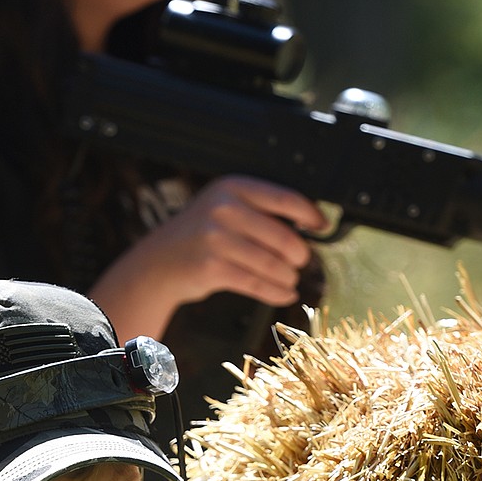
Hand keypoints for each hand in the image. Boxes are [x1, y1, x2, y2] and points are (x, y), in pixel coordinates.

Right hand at [91, 177, 325, 340]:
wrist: (159, 262)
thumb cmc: (201, 236)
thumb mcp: (225, 207)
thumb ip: (260, 209)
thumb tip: (310, 223)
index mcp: (233, 186)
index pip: (285, 198)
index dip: (310, 215)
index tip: (322, 226)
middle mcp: (224, 208)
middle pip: (283, 236)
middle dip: (299, 254)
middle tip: (301, 261)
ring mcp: (215, 238)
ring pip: (272, 263)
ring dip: (288, 276)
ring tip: (291, 280)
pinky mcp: (211, 267)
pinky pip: (257, 283)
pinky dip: (276, 292)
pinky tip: (284, 293)